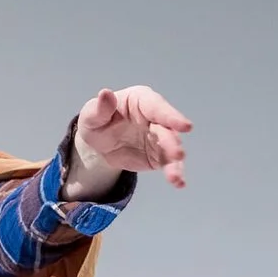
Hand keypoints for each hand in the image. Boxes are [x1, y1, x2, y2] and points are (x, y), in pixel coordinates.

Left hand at [72, 86, 191, 191]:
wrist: (98, 143)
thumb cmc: (97, 121)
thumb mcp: (91, 115)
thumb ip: (100, 108)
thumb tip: (105, 93)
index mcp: (142, 101)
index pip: (157, 107)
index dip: (171, 116)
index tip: (186, 126)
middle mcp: (156, 118)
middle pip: (167, 130)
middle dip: (172, 143)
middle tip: (178, 155)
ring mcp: (160, 138)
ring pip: (171, 149)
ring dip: (175, 163)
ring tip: (175, 177)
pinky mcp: (159, 156)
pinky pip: (168, 164)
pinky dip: (174, 173)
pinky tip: (178, 183)